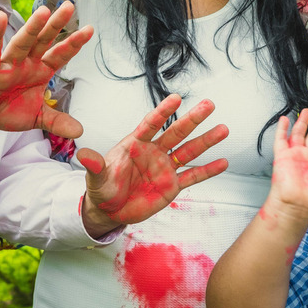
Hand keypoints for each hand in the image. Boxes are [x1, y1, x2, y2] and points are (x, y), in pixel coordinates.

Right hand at [0, 2, 93, 136]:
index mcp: (39, 70)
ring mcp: (7, 64)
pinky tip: (0, 18)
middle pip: (43, 41)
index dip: (74, 43)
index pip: (60, 54)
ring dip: (32, 28)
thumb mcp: (35, 117)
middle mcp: (26, 63)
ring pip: (22, 43)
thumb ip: (56, 121)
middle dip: (56, 25)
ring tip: (43, 12)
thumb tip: (80, 132)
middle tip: (69, 6)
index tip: (90, 29)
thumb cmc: (5, 107)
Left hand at [79, 94, 228, 226]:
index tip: (176, 98)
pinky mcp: (172, 186)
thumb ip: (95, 166)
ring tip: (223, 129)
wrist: (110, 209)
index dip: (163, 112)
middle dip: (193, 119)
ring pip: (189, 151)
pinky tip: (223, 163)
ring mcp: (165, 168)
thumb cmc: (102, 188)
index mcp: (136, 144)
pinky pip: (193, 177)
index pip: (151, 124)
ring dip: (206, 141)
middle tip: (209, 104)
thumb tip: (83, 156)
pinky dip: (208, 171)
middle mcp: (154, 152)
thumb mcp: (96, 178)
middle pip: (177, 132)